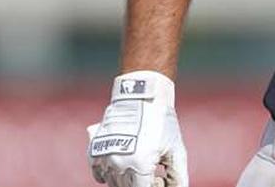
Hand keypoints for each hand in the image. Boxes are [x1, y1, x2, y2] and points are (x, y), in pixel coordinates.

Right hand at [87, 71, 187, 186]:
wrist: (142, 96)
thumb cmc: (162, 123)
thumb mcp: (175, 149)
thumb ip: (178, 176)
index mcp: (141, 164)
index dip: (154, 186)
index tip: (160, 179)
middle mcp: (120, 163)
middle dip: (142, 183)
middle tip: (154, 172)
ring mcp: (105, 157)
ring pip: (114, 183)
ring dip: (127, 180)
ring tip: (141, 164)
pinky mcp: (95, 150)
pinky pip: (99, 175)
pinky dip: (109, 176)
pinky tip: (124, 166)